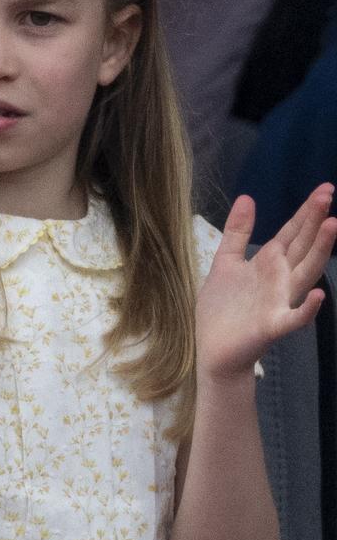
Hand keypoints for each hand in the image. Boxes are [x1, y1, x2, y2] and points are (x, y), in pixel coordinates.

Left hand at [196, 185, 336, 379]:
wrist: (214, 350)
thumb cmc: (222, 309)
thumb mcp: (225, 263)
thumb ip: (237, 233)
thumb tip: (247, 197)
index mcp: (268, 263)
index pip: (292, 233)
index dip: (306, 212)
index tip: (324, 189)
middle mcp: (279, 279)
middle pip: (302, 246)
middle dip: (315, 221)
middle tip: (328, 194)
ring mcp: (279, 302)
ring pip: (305, 274)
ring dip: (319, 251)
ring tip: (332, 225)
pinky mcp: (271, 325)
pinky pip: (294, 318)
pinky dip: (306, 309)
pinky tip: (317, 295)